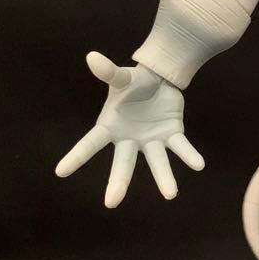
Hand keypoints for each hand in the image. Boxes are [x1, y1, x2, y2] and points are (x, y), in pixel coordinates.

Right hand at [55, 52, 204, 207]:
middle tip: (111, 203)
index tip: (59, 172)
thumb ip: (109, 72)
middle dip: (118, 182)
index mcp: (111, 127)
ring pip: (157, 162)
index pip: (90, 144)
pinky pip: (181, 147)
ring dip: (164, 177)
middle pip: (123, 163)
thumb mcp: (122, 77)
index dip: (76, 156)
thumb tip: (92, 56)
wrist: (159, 79)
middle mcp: (130, 139)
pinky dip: (189, 155)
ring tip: (171, 194)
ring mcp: (152, 140)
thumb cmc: (134, 83)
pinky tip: (199, 165)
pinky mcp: (171, 134)